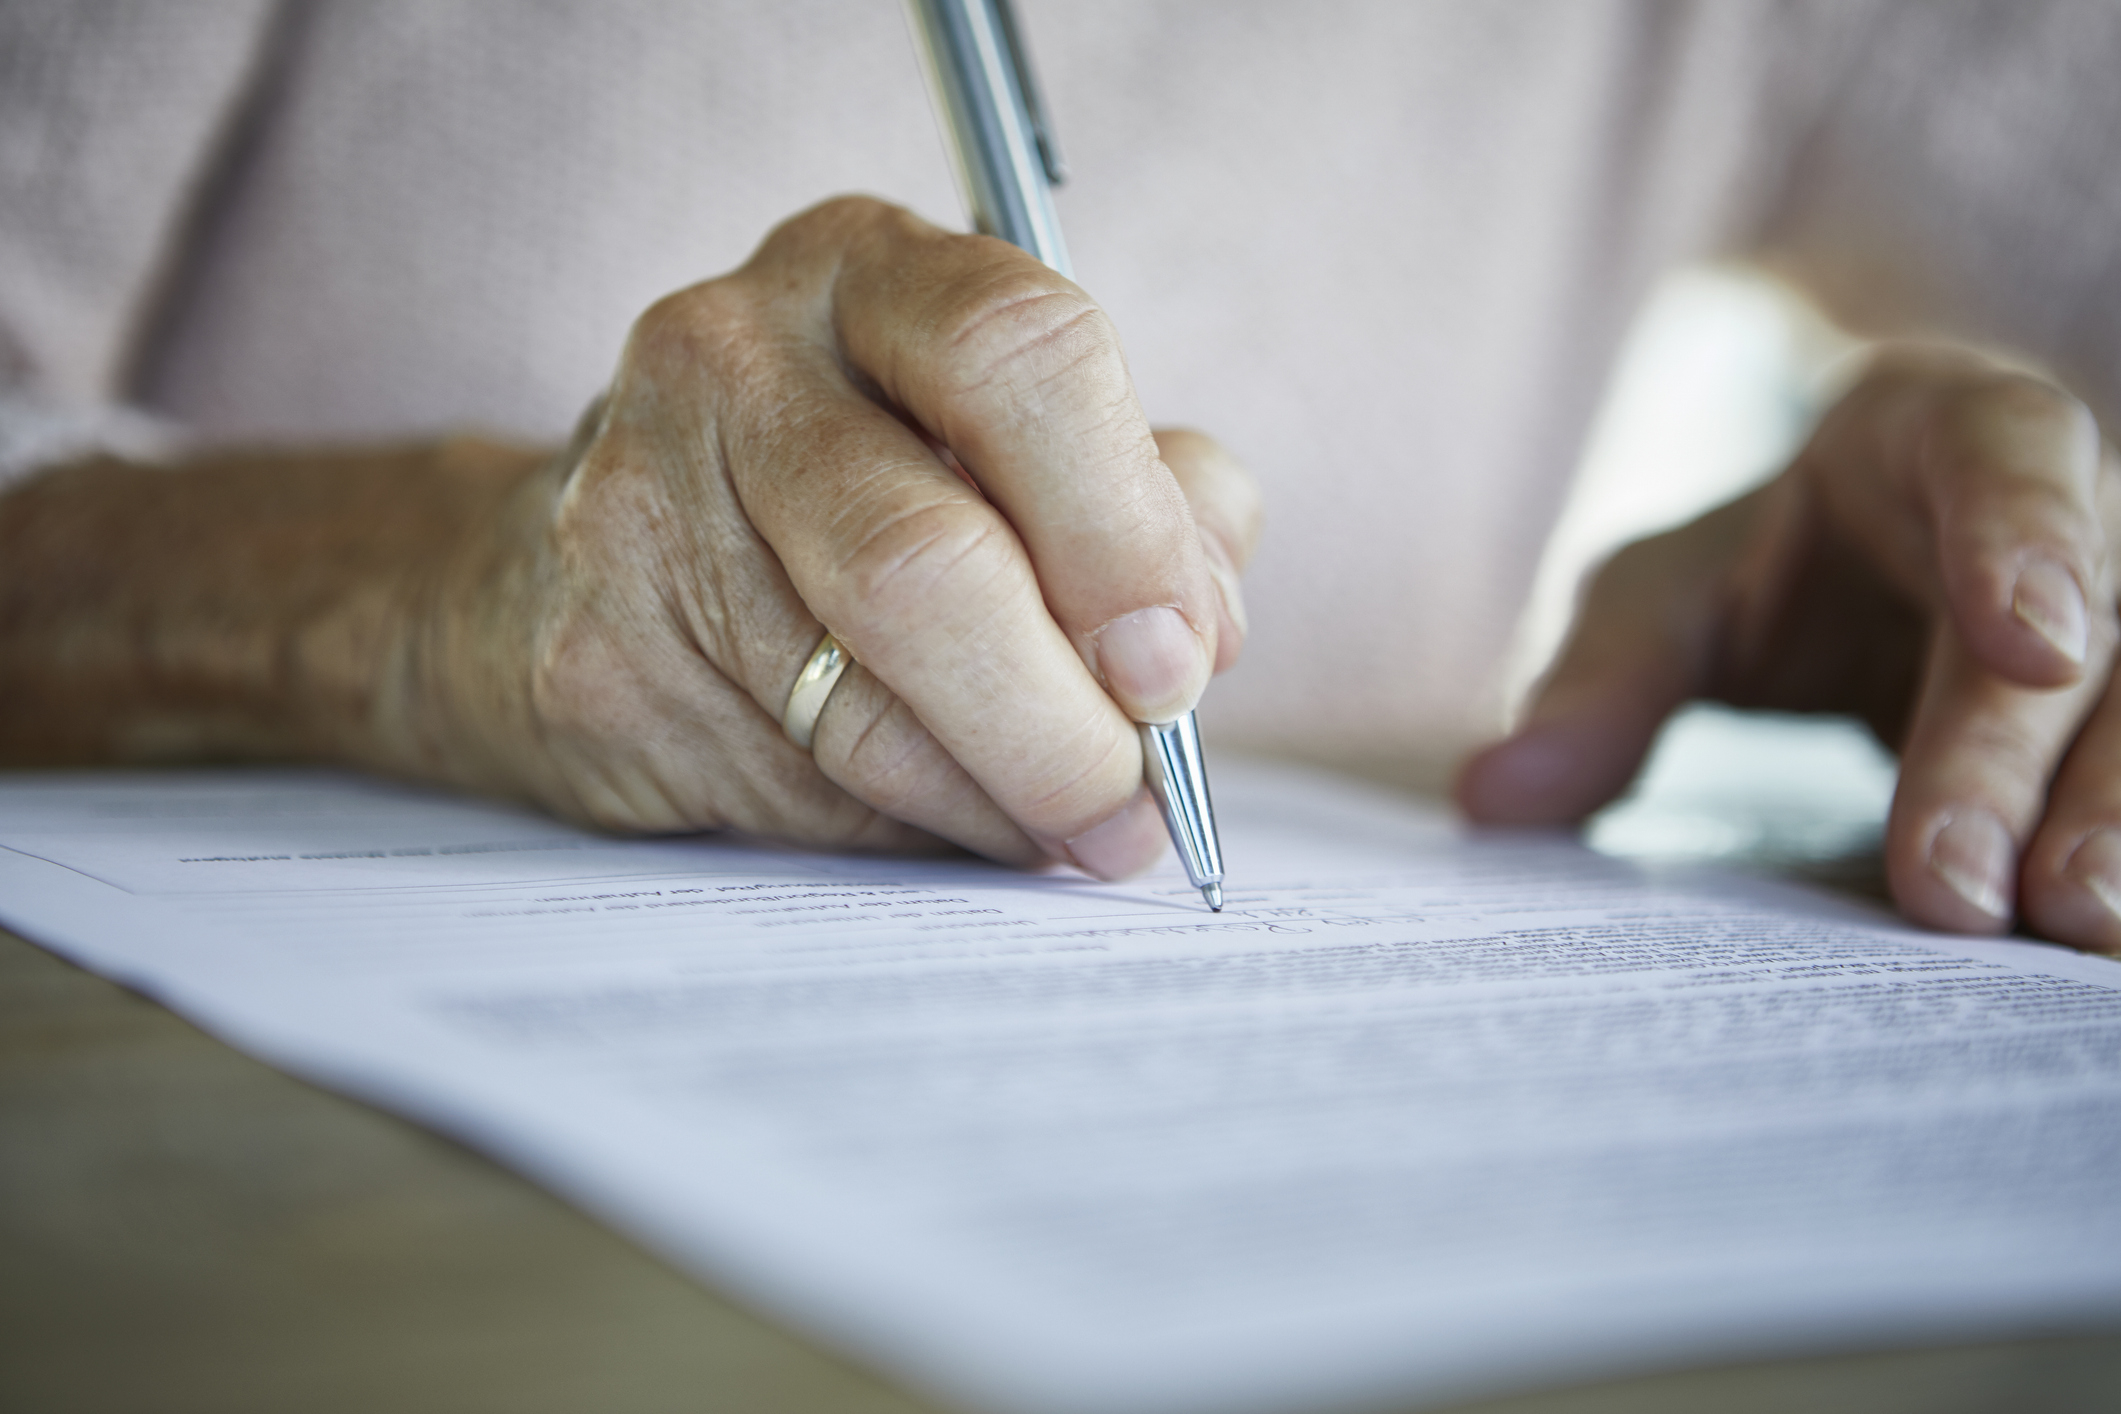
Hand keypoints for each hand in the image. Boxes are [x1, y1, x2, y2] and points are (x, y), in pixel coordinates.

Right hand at [416, 197, 1258, 873]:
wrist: (591, 572)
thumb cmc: (858, 502)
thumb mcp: (1013, 452)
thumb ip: (1141, 507)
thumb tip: (1198, 633)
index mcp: (870, 272)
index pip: (1022, 354)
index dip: (1122, 532)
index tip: (1178, 663)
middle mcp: (733, 354)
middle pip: (926, 558)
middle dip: (1063, 718)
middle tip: (1134, 802)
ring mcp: (636, 499)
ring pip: (863, 706)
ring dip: (1002, 798)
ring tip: (1074, 829)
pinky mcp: (593, 657)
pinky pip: (795, 785)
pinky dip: (908, 829)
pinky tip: (950, 818)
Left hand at [1455, 344, 2120, 949]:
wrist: (1858, 567)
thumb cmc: (1764, 570)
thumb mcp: (1666, 597)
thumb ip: (1602, 680)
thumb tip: (1492, 796)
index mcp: (1943, 432)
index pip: (2009, 450)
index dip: (2027, 538)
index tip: (2031, 643)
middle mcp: (2076, 512)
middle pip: (2089, 625)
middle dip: (2020, 763)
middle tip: (1959, 895)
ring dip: (2115, 820)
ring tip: (2070, 933)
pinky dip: (2116, 841)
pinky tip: (2091, 949)